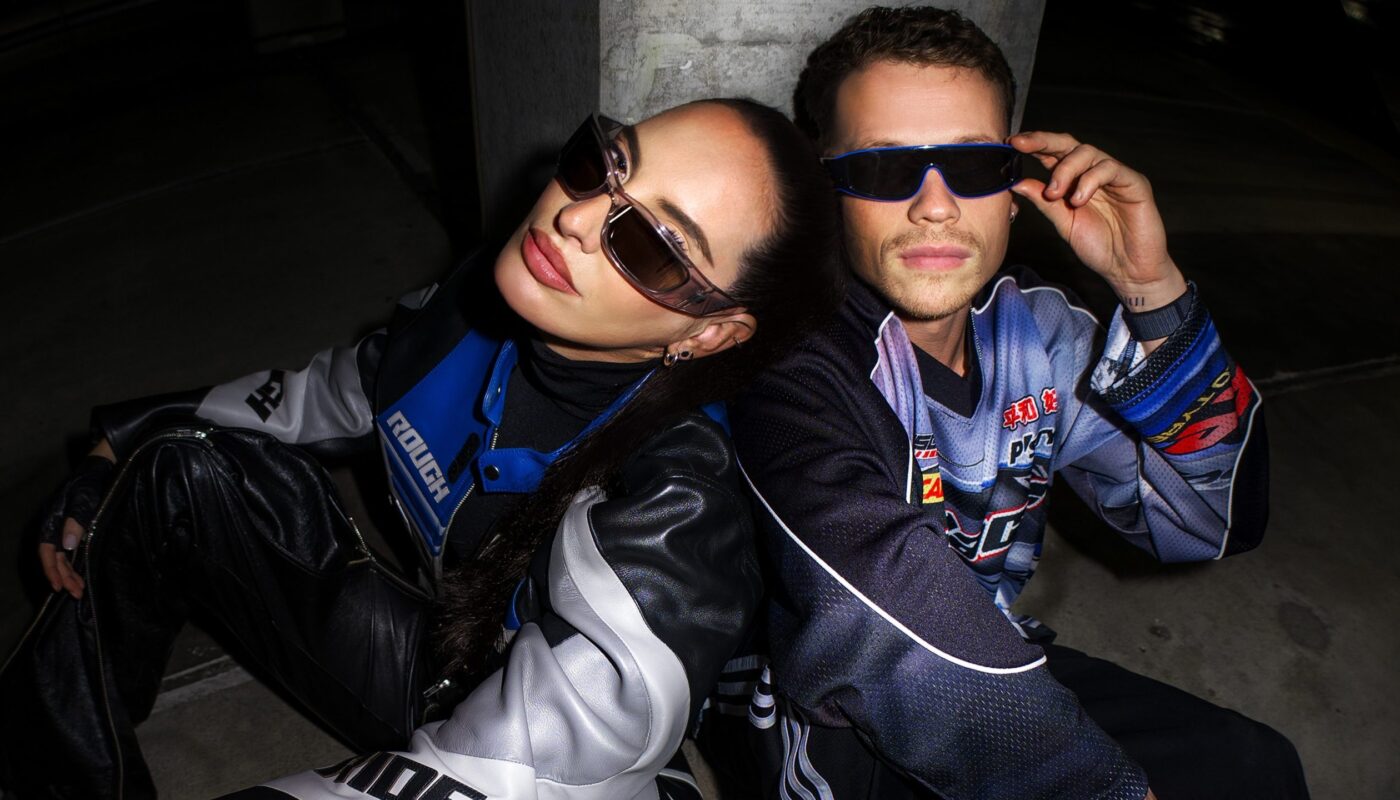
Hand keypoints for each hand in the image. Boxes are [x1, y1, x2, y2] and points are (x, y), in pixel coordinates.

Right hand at [38, 441, 115, 598]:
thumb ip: (75, 522)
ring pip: (62, 557)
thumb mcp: (84, 500)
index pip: (46, 551)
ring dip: (70, 574)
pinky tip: (80, 575)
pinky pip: (70, 552)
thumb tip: (67, 547)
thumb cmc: (90, 483)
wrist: (98, 469)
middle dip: (64, 577)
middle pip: (55, 558)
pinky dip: (74, 565)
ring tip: (80, 590)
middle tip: (77, 594)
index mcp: (52, 521)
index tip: (58, 586)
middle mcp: (54, 527)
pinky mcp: (74, 529)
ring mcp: (63, 529)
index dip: (51, 570)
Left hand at [1009, 131, 1186, 311]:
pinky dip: (1089, 181)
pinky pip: (1110, 168)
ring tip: (1054, 195)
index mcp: (1075, 180)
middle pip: (1069, 145)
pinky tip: (1078, 200)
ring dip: (1065, 170)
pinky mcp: (1134, 182)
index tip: (1011, 144)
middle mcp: (1094, 172)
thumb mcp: (1063, 223)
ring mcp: (1115, 175)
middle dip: (1042, 141)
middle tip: (1020, 146)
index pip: (1053, 154)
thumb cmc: (1099, 246)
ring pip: (1087, 153)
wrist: (1128, 270)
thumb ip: (1043, 202)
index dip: (1033, 145)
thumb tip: (1015, 183)